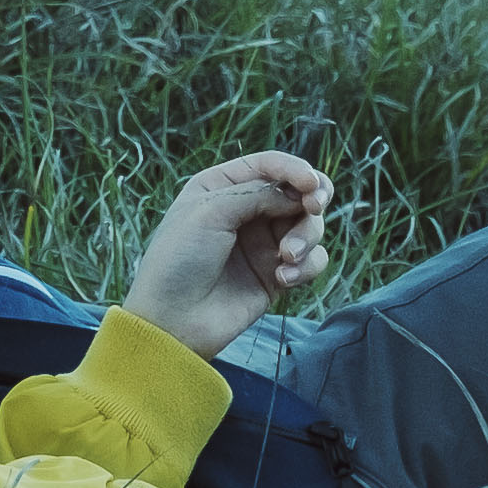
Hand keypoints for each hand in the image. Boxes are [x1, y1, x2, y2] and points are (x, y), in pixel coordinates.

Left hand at [124, 148, 331, 362]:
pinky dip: (307, 266)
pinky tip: (283, 279)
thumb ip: (257, 194)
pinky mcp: (277, 274)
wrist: (173, 322)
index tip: (311, 185)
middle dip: (311, 201)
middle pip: (298, 193)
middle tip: (313, 209)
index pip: (269, 165)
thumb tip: (300, 193)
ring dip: (306, 237)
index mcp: (223, 186)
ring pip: (310, 226)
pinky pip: (312, 260)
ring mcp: (263, 243)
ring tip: (286, 257)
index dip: (295, 169)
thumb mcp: (209, 211)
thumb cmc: (179, 260)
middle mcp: (246, 211)